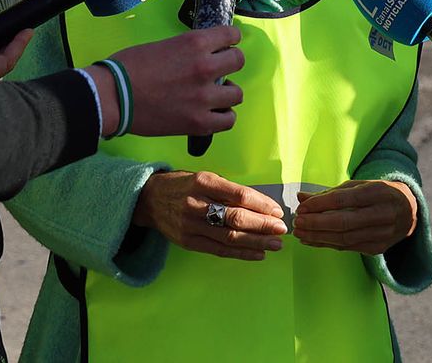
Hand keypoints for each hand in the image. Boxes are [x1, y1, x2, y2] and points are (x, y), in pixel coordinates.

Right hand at [108, 25, 244, 136]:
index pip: (232, 35)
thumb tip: (199, 55)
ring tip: (214, 94)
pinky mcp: (199, 122)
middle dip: (230, 63)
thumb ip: (186, 49)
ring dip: (226, 91)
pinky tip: (213, 112)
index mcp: (195, 43)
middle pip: (238, 61)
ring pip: (237, 93)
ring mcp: (204, 97)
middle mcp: (205, 67)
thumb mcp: (162, 44)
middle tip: (218, 70)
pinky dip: (223, 116)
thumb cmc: (129, 67)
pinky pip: (228, 120)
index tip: (225, 45)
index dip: (230, 40)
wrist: (113, 97)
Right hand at [132, 170, 286, 260]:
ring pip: (229, 237)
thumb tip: (262, 205)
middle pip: (235, 218)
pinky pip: (219, 250)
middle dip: (262, 225)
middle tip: (282, 229)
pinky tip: (258, 254)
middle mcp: (196, 204)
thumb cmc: (183, 185)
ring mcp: (191, 225)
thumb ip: (228, 190)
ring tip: (275, 244)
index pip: (238, 195)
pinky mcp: (188, 242)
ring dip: (256, 242)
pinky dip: (241, 253)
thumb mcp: (204, 177)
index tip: (277, 211)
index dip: (261, 204)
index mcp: (203, 182)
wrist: (149, 199)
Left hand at [293, 179, 417, 255]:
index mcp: (379, 192)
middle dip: (317, 224)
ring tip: (300, 233)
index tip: (302, 207)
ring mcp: (383, 234)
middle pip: (344, 222)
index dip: (321, 205)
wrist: (409, 211)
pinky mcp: (378, 248)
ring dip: (318, 237)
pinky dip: (327, 244)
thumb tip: (300, 197)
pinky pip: (348, 248)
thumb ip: (330, 193)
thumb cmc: (378, 194)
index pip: (345, 200)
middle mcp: (383, 214)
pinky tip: (312, 240)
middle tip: (297, 223)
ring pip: (345, 239)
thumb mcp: (358, 186)